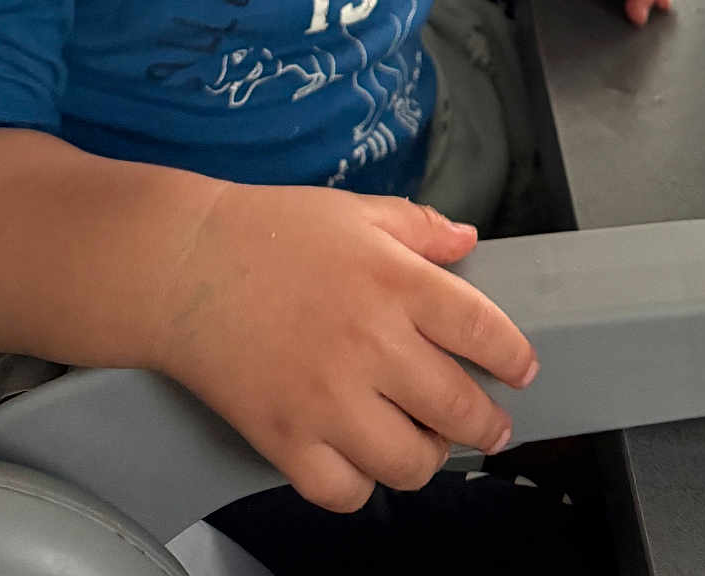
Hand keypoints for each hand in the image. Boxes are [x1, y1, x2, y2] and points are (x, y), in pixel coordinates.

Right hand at [156, 184, 536, 512]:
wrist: (183, 266)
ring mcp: (327, 399)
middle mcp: (371, 345)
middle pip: (457, 408)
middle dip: (487, 423)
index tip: (522, 371)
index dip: (513, 357)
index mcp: (395, 282)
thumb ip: (419, 227)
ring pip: (409, 462)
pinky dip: (361, 485)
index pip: (483, 331)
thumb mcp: (355, 211)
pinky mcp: (284, 438)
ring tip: (426, 441)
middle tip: (490, 424)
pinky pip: (343, 492)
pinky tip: (363, 458)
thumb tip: (467, 241)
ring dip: (428, 457)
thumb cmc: (267, 231)